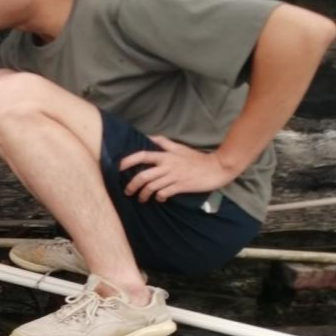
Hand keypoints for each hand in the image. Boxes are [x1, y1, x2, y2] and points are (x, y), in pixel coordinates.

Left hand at [119, 136, 235, 202]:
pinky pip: (164, 194)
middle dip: (132, 185)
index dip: (128, 161)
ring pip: (152, 187)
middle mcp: (168, 165)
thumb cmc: (197, 159)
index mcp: (166, 155)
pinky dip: (159, 197)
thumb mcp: (180, 148)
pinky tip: (159, 199)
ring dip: (143, 194)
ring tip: (141, 199)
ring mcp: (174, 177)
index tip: (118, 168)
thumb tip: (148, 137)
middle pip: (143, 175)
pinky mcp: (181, 187)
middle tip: (127, 191)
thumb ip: (164, 142)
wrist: (217, 168)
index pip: (143, 155)